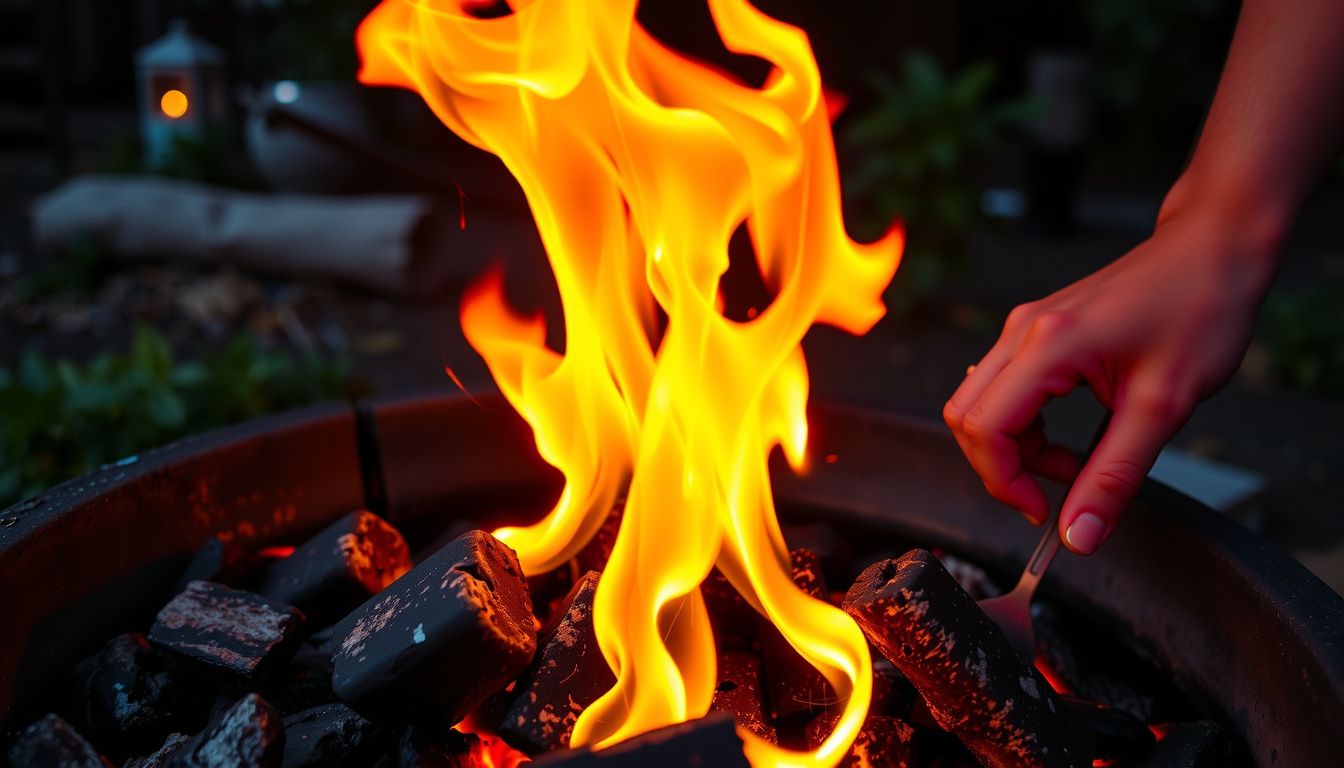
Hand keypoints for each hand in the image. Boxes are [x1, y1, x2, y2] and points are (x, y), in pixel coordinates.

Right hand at [942, 205, 1277, 553]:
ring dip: (1012, 446)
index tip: (1045, 512)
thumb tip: (1079, 535)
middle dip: (1001, 468)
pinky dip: (1022, 423)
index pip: (984, 428)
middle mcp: (1021, 331)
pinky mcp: (1034, 328)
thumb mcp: (1164, 407)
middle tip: (1054, 492)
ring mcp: (1023, 326)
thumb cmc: (1199, 311)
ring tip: (1070, 463)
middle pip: (966, 416)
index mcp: (1048, 345)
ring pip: (978, 403)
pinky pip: (1001, 387)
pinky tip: (1068, 432)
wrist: (1213, 250)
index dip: (1005, 482)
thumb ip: (1114, 476)